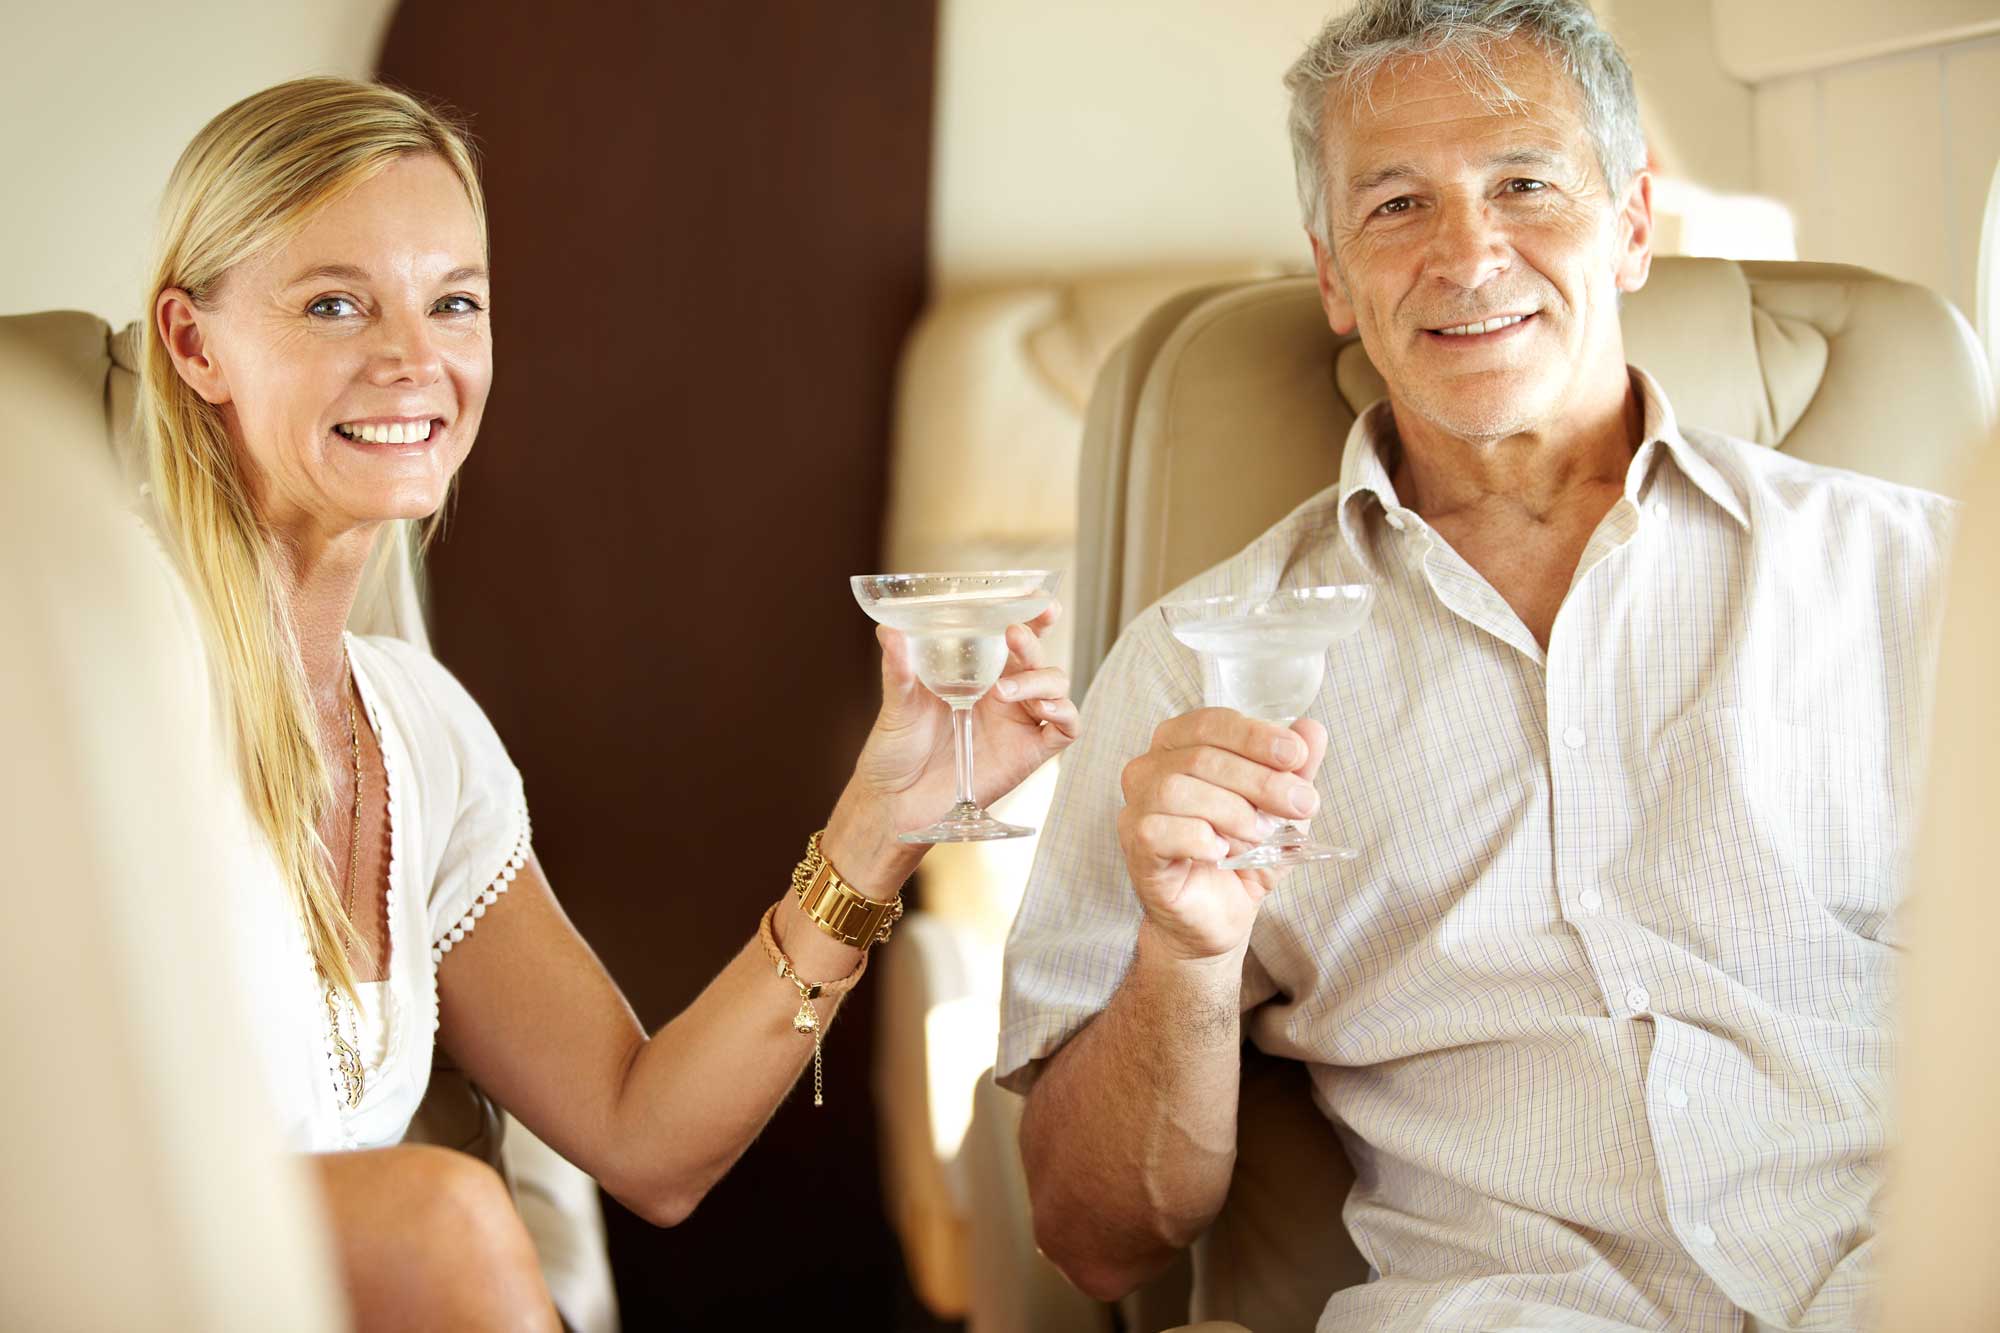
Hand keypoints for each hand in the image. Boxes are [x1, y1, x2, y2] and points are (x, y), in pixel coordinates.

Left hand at [827, 603, 1078, 891]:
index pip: (1012, 639)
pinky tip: (1042, 709)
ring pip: (1056, 687)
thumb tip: (889, 631)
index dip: (1031, 616)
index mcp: (977, 676)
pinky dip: (1063, 713)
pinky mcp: (1028, 754)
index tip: (1034, 597)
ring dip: (1039, 680)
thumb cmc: (895, 752)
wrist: (893, 803)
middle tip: (1014, 633)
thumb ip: (899, 669)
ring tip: (1004, 690)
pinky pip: (1065, 729)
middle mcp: (1003, 696)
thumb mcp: (897, 704)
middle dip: (1034, 640)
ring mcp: (1018, 723)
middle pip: (1037, 657)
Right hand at [1116, 708, 1328, 960]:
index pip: (1211, 723)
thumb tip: (1312, 730)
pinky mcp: (1135, 848)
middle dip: (1260, 779)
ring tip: (1260, 834)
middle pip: (1201, 756)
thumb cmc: (1243, 854)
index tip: (1297, 756)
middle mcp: (1149, 769)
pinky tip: (1221, 852)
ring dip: (1232, 811)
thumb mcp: (1282, 810)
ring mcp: (1136, 808)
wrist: (1220, 917)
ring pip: (1177, 789)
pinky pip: (1158, 831)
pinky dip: (1198, 838)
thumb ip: (1296, 769)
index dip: (1256, 736)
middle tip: (1300, 804)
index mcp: (1180, 745)